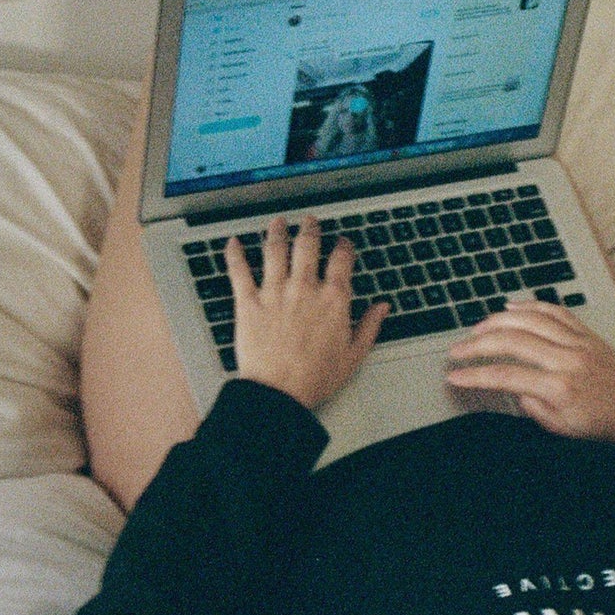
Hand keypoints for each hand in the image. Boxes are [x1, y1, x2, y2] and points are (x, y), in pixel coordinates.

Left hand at [224, 215, 387, 413]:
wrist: (279, 393)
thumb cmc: (315, 378)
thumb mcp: (353, 355)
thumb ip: (369, 326)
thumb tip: (382, 308)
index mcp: (333, 299)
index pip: (341, 260)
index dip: (344, 246)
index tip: (343, 243)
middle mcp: (304, 288)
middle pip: (307, 246)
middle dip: (310, 229)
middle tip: (310, 221)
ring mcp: (274, 292)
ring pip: (275, 250)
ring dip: (277, 231)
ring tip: (278, 222)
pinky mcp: (248, 303)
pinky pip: (239, 271)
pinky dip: (234, 254)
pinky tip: (233, 242)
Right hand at [444, 300, 614, 455]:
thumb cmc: (606, 426)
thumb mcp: (563, 429)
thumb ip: (532, 408)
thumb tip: (512, 387)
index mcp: (559, 388)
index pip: (505, 376)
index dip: (474, 375)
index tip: (454, 375)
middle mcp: (568, 359)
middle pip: (511, 340)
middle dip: (477, 344)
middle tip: (457, 351)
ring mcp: (579, 342)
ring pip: (530, 318)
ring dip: (497, 320)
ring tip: (477, 329)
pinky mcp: (587, 334)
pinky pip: (555, 311)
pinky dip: (530, 306)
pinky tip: (512, 308)